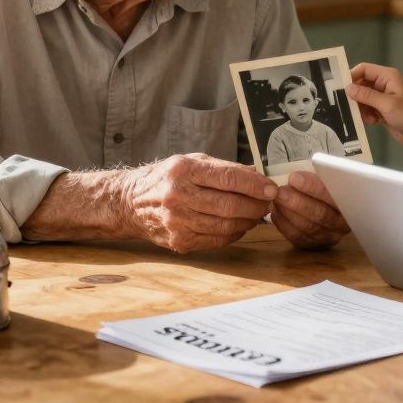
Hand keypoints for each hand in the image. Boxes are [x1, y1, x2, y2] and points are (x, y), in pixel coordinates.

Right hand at [119, 153, 276, 252]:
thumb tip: (257, 175)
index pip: (228, 179)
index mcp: (183, 171)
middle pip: (229, 205)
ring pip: (226, 225)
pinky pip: (217, 239)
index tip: (271, 188)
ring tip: (256, 213)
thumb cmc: (166, 178)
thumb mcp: (192, 161)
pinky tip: (240, 225)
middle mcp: (178, 196)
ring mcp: (177, 221)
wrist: (131, 203)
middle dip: (256, 205)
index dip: (255, 185)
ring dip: (248, 221)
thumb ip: (224, 168)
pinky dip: (234, 233)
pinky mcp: (179, 241)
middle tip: (268, 203)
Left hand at [271, 170, 349, 249]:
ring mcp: (328, 237)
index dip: (312, 187)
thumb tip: (296, 179)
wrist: (319, 205)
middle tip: (280, 192)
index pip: (333, 195)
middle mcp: (342, 224)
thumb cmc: (320, 189)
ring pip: (307, 227)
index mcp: (350, 204)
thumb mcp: (322, 179)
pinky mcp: (313, 245)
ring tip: (276, 199)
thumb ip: (315, 179)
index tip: (293, 178)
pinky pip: (297, 237)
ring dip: (288, 212)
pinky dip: (284, 223)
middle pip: (320, 214)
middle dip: (297, 202)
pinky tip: (276, 211)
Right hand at [346, 62, 402, 151]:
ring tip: (367, 117)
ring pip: (362, 98)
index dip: (351, 76)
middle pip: (361, 84)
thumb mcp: (387, 104)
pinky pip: (367, 109)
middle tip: (350, 106)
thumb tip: (348, 88)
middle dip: (355, 95)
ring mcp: (383, 98)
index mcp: (388, 76)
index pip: (364, 69)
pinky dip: (366, 115)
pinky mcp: (382, 110)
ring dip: (361, 108)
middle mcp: (385, 84)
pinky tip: (373, 122)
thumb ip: (366, 95)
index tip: (340, 88)